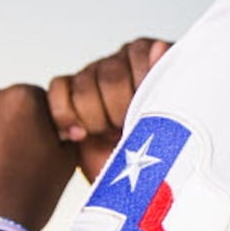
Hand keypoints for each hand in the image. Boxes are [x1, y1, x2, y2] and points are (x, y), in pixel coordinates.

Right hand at [47, 38, 171, 182]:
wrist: (135, 183)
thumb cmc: (161, 150)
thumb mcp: (172, 117)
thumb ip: (166, 80)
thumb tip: (160, 47)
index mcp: (150, 57)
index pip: (138, 57)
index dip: (141, 92)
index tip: (148, 114)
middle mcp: (120, 61)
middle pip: (109, 76)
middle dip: (118, 111)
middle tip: (128, 129)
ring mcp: (92, 76)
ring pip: (82, 85)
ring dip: (94, 118)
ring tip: (108, 134)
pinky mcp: (68, 95)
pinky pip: (57, 90)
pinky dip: (64, 115)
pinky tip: (79, 135)